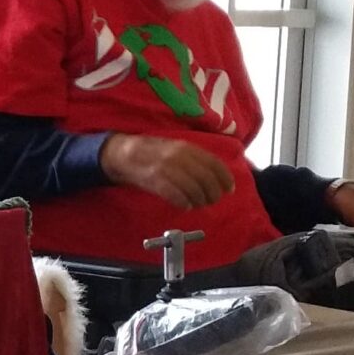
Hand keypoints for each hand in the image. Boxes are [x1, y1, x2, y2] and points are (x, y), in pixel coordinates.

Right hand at [100, 133, 236, 210]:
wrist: (124, 154)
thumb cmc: (154, 153)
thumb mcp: (177, 149)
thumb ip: (195, 158)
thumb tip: (217, 175)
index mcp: (187, 148)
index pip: (214, 164)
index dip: (224, 178)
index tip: (229, 189)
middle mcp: (179, 157)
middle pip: (205, 179)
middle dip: (213, 193)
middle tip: (213, 200)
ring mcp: (167, 169)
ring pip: (193, 189)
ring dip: (200, 200)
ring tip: (199, 204)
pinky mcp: (155, 182)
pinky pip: (176, 196)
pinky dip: (184, 203)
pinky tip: (186, 206)